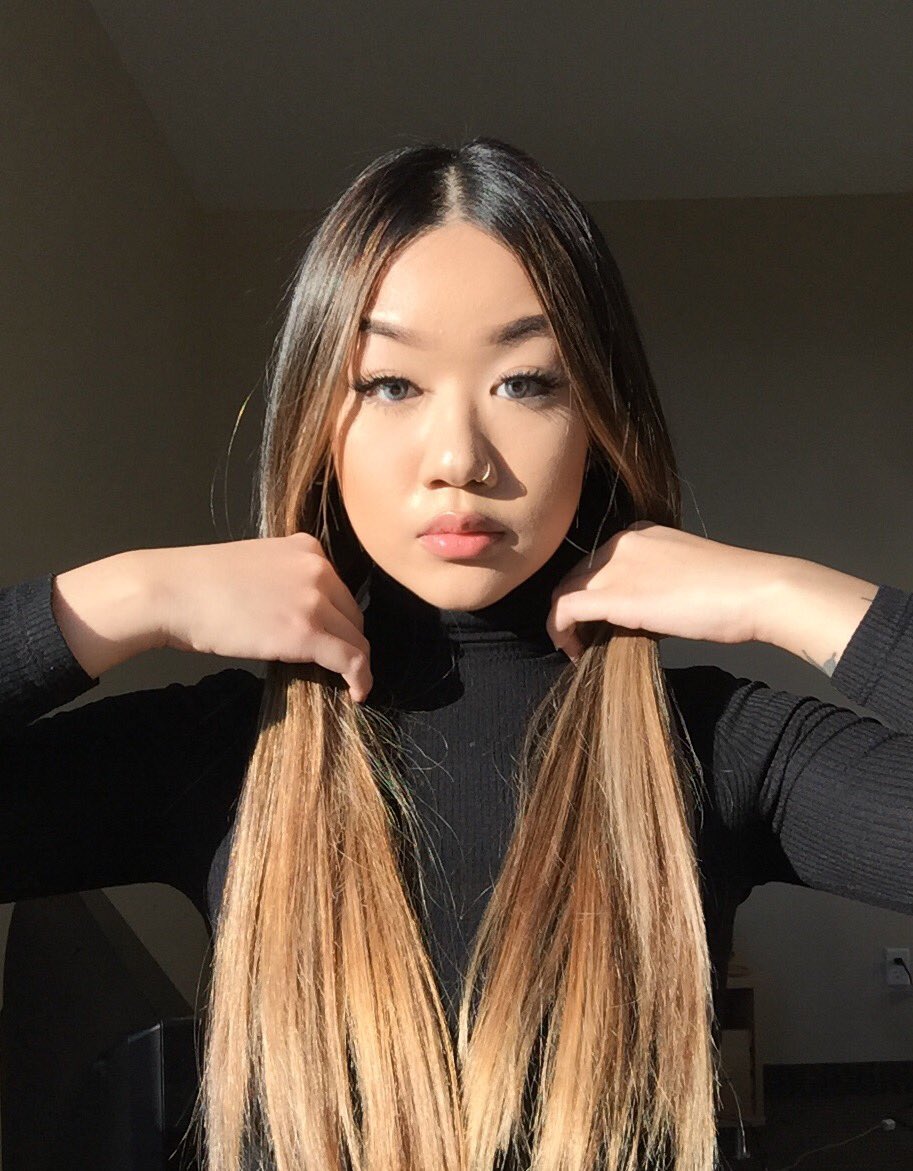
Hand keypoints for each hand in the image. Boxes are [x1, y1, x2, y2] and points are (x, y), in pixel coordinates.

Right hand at [151, 533, 373, 701]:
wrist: (170, 592)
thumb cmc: (199, 585)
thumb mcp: (257, 567)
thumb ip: (287, 582)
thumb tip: (300, 615)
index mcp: (306, 548)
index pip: (338, 589)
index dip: (338, 619)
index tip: (334, 639)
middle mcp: (318, 568)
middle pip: (352, 613)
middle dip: (346, 640)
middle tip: (336, 665)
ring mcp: (314, 599)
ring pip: (355, 638)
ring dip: (355, 663)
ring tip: (351, 683)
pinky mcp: (307, 632)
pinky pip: (352, 660)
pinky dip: (361, 679)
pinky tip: (357, 693)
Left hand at [545, 521, 779, 660]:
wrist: (755, 591)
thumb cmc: (733, 590)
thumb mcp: (684, 575)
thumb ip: (654, 584)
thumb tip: (640, 613)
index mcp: (639, 533)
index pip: (597, 563)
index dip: (591, 593)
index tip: (599, 622)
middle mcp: (621, 543)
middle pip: (576, 576)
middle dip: (574, 609)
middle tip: (585, 640)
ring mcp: (615, 567)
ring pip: (564, 592)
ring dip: (565, 624)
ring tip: (579, 649)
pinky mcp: (613, 596)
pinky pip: (565, 610)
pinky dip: (560, 631)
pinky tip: (573, 651)